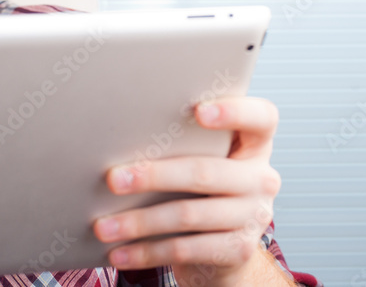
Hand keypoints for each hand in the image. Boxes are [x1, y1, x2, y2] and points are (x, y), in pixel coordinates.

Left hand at [93, 97, 283, 285]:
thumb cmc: (203, 190)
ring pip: (188, 214)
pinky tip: (119, 254)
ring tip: (103, 226)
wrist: (225, 251)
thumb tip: (117, 138)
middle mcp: (262, 178)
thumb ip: (184, 144)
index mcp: (256, 145)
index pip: (262, 118)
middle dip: (153, 176)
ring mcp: (254, 216)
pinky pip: (185, 249)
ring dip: (139, 222)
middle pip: (205, 171)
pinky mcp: (238, 250)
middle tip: (113, 179)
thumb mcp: (204, 160)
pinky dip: (147, 252)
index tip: (198, 110)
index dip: (234, 111)